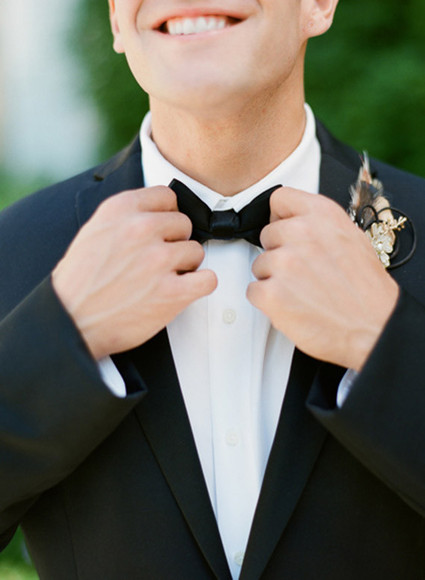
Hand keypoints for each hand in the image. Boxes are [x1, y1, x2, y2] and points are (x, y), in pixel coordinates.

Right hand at [52, 186, 216, 359]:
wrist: (71, 322)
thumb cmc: (80, 282)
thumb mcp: (94, 232)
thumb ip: (125, 218)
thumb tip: (156, 214)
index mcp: (120, 210)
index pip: (166, 196)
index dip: (166, 215)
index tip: (162, 229)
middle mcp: (141, 229)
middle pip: (184, 223)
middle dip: (175, 242)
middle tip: (159, 260)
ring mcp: (158, 260)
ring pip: (196, 251)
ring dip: (185, 266)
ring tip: (164, 278)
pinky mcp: (171, 292)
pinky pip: (208, 279)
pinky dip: (201, 285)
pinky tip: (186, 289)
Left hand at [247, 187, 398, 370]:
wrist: (374, 327)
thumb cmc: (366, 291)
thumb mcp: (352, 240)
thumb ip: (320, 226)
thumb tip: (295, 224)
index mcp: (322, 215)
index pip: (280, 198)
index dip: (280, 217)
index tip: (286, 232)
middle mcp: (301, 233)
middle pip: (266, 235)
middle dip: (279, 253)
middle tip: (302, 273)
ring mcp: (284, 263)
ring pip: (259, 264)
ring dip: (273, 279)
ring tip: (302, 292)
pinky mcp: (271, 293)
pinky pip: (253, 291)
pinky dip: (268, 302)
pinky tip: (292, 306)